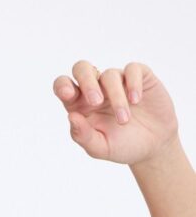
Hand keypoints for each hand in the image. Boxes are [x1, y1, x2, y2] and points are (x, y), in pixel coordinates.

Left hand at [53, 59, 179, 166]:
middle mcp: (96, 88)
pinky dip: (133, 84)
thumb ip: (83, 136)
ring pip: (110, 75)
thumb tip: (71, 116)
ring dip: (116, 98)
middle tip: (96, 102)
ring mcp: (118, 81)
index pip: (63, 85)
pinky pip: (133, 69)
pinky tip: (136, 100)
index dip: (62, 86)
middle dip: (87, 82)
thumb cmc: (122, 146)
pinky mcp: (140, 77)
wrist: (154, 146)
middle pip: (82, 68)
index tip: (67, 95)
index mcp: (80, 104)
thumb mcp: (100, 148)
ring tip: (124, 121)